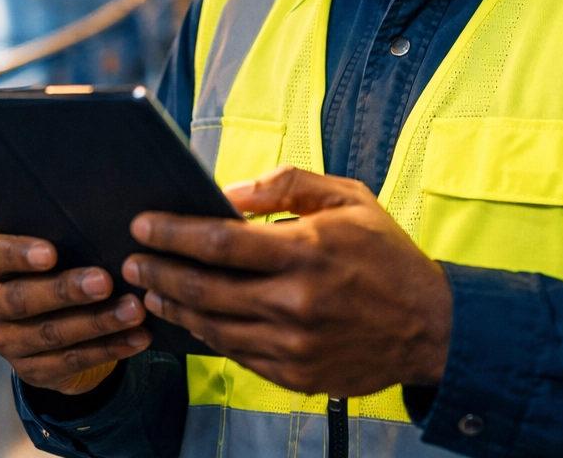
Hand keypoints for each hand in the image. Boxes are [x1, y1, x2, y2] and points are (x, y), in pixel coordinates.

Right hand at [0, 234, 151, 393]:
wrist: (57, 324)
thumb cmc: (62, 268)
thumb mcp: (58, 251)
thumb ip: (68, 239)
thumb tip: (108, 225)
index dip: (18, 254)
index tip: (51, 253)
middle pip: (22, 298)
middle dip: (66, 291)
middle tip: (105, 282)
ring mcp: (9, 342)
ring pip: (51, 333)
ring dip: (97, 322)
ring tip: (133, 310)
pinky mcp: (32, 370)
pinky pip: (72, 361)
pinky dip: (110, 348)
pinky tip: (138, 337)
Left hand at [122, 165, 450, 396]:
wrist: (431, 327)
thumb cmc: (387, 255)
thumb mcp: (348, 198)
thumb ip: (287, 186)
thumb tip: (227, 192)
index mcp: (307, 251)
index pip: (220, 242)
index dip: (173, 233)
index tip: (143, 225)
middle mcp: (296, 302)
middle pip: (204, 288)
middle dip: (158, 272)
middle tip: (131, 261)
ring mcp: (294, 345)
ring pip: (213, 327)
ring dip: (174, 308)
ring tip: (150, 291)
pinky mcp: (295, 375)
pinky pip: (236, 354)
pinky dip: (207, 334)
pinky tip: (191, 318)